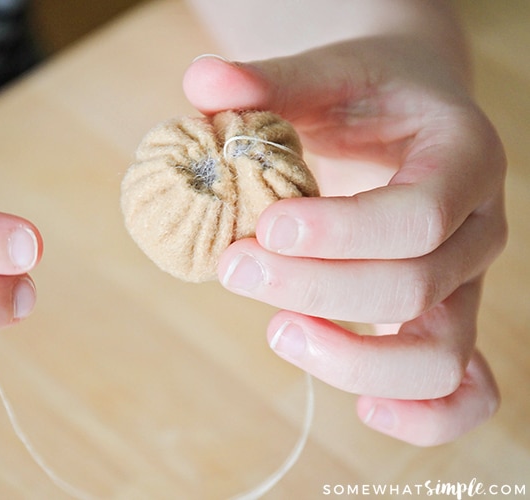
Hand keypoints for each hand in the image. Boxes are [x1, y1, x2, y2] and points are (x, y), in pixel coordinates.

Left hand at [183, 37, 506, 445]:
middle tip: (234, 266)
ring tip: (278, 331)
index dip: (338, 236)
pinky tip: (363, 407)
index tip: (265, 228)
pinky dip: (423, 417)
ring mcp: (465, 284)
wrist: (408, 116)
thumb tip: (200, 82)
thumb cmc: (364, 97)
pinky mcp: (445, 320)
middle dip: (312, 289)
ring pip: (439, 360)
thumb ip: (267, 81)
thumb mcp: (324, 74)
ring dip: (352, 361)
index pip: (416, 218)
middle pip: (412, 291)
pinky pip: (462, 390)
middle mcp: (476, 229)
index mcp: (462, 157)